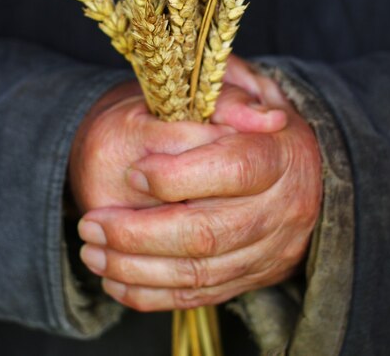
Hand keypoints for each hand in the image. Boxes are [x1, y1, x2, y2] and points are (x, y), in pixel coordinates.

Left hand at [77, 59, 321, 310]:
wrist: (299, 170)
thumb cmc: (254, 124)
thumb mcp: (247, 92)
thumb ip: (234, 94)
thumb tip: (255, 113)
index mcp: (280, 155)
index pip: (234, 169)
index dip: (178, 175)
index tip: (133, 172)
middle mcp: (281, 209)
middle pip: (208, 232)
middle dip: (139, 234)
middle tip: (91, 225)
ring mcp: (269, 250)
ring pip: (198, 272)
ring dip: (135, 268)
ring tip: (92, 252)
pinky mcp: (253, 277)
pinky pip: (200, 297)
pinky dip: (153, 295)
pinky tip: (115, 282)